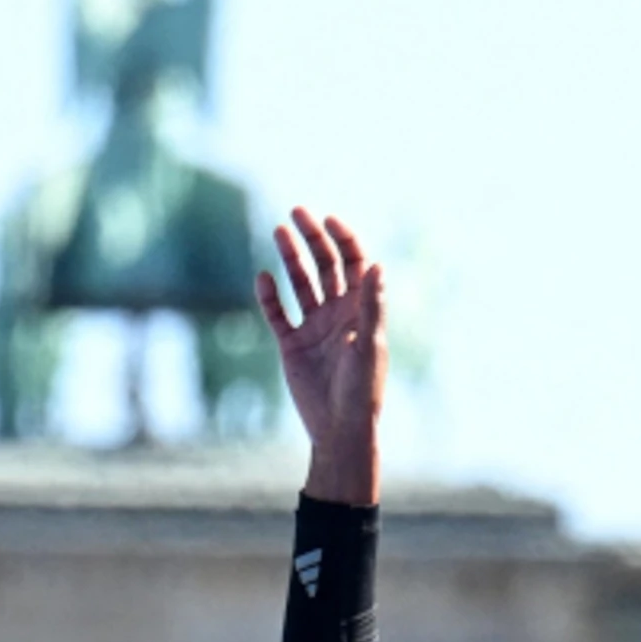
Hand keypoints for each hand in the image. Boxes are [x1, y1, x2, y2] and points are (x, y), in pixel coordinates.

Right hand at [258, 206, 386, 503]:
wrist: (338, 429)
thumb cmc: (361, 390)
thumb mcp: (368, 344)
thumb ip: (372, 304)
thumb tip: (377, 264)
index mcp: (361, 310)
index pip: (355, 264)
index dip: (344, 239)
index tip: (328, 219)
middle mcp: (338, 313)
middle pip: (326, 265)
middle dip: (313, 238)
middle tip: (296, 212)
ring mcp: (314, 327)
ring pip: (300, 283)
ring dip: (291, 257)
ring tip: (278, 230)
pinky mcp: (291, 344)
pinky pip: (277, 313)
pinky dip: (268, 295)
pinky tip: (263, 278)